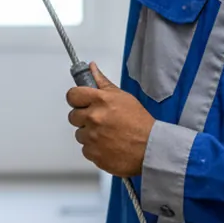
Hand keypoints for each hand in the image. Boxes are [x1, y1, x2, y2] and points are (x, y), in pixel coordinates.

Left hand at [66, 63, 154, 177]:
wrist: (151, 147)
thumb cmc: (140, 122)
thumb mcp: (122, 97)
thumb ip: (103, 83)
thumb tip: (92, 68)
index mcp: (100, 100)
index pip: (72, 95)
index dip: (76, 99)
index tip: (81, 102)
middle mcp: (94, 118)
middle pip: (73, 116)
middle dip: (83, 118)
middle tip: (99, 120)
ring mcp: (92, 137)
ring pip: (79, 134)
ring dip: (89, 134)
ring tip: (107, 134)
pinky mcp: (93, 153)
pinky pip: (86, 149)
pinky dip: (94, 149)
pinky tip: (108, 145)